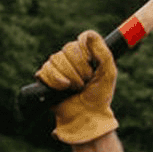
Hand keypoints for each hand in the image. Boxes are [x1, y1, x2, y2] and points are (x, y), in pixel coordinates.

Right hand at [34, 30, 117, 144]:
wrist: (85, 116)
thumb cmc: (99, 97)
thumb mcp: (108, 72)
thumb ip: (103, 51)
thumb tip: (88, 34)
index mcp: (88, 54)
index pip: (83, 39)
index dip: (86, 53)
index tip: (92, 66)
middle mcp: (72, 57)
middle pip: (68, 48)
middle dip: (79, 68)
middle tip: (85, 82)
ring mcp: (58, 67)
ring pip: (56, 58)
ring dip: (69, 76)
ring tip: (75, 88)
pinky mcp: (46, 78)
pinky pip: (45, 70)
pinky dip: (55, 81)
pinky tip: (63, 89)